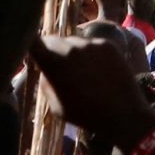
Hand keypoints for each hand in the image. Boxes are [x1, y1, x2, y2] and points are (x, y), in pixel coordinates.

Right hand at [29, 33, 154, 148]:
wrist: (123, 113)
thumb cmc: (86, 114)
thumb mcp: (56, 105)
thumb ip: (46, 83)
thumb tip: (44, 70)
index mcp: (54, 62)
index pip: (34, 42)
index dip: (31, 45)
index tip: (32, 52)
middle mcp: (72, 47)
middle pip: (53, 40)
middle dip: (51, 50)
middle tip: (56, 65)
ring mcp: (92, 43)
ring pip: (73, 41)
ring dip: (71, 51)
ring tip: (81, 71)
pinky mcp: (108, 44)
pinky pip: (92, 44)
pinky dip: (90, 53)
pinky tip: (97, 70)